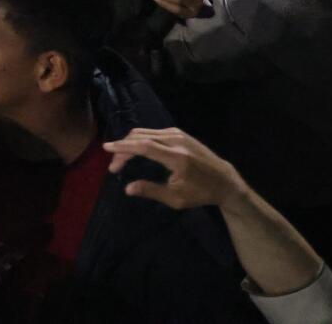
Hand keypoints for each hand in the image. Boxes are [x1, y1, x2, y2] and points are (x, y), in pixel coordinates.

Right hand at [102, 127, 245, 211]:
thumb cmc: (201, 193)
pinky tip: (136, 150)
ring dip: (130, 143)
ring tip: (122, 159)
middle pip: (141, 137)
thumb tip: (128, 188)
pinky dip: (140, 139)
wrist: (225, 181)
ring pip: (146, 132)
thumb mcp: (177, 199)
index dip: (123, 146)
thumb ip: (152, 191)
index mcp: (177, 157)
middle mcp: (176, 141)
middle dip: (123, 148)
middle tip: (114, 165)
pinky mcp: (179, 133)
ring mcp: (178, 134)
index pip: (144, 146)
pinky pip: (153, 132)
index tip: (107, 148)